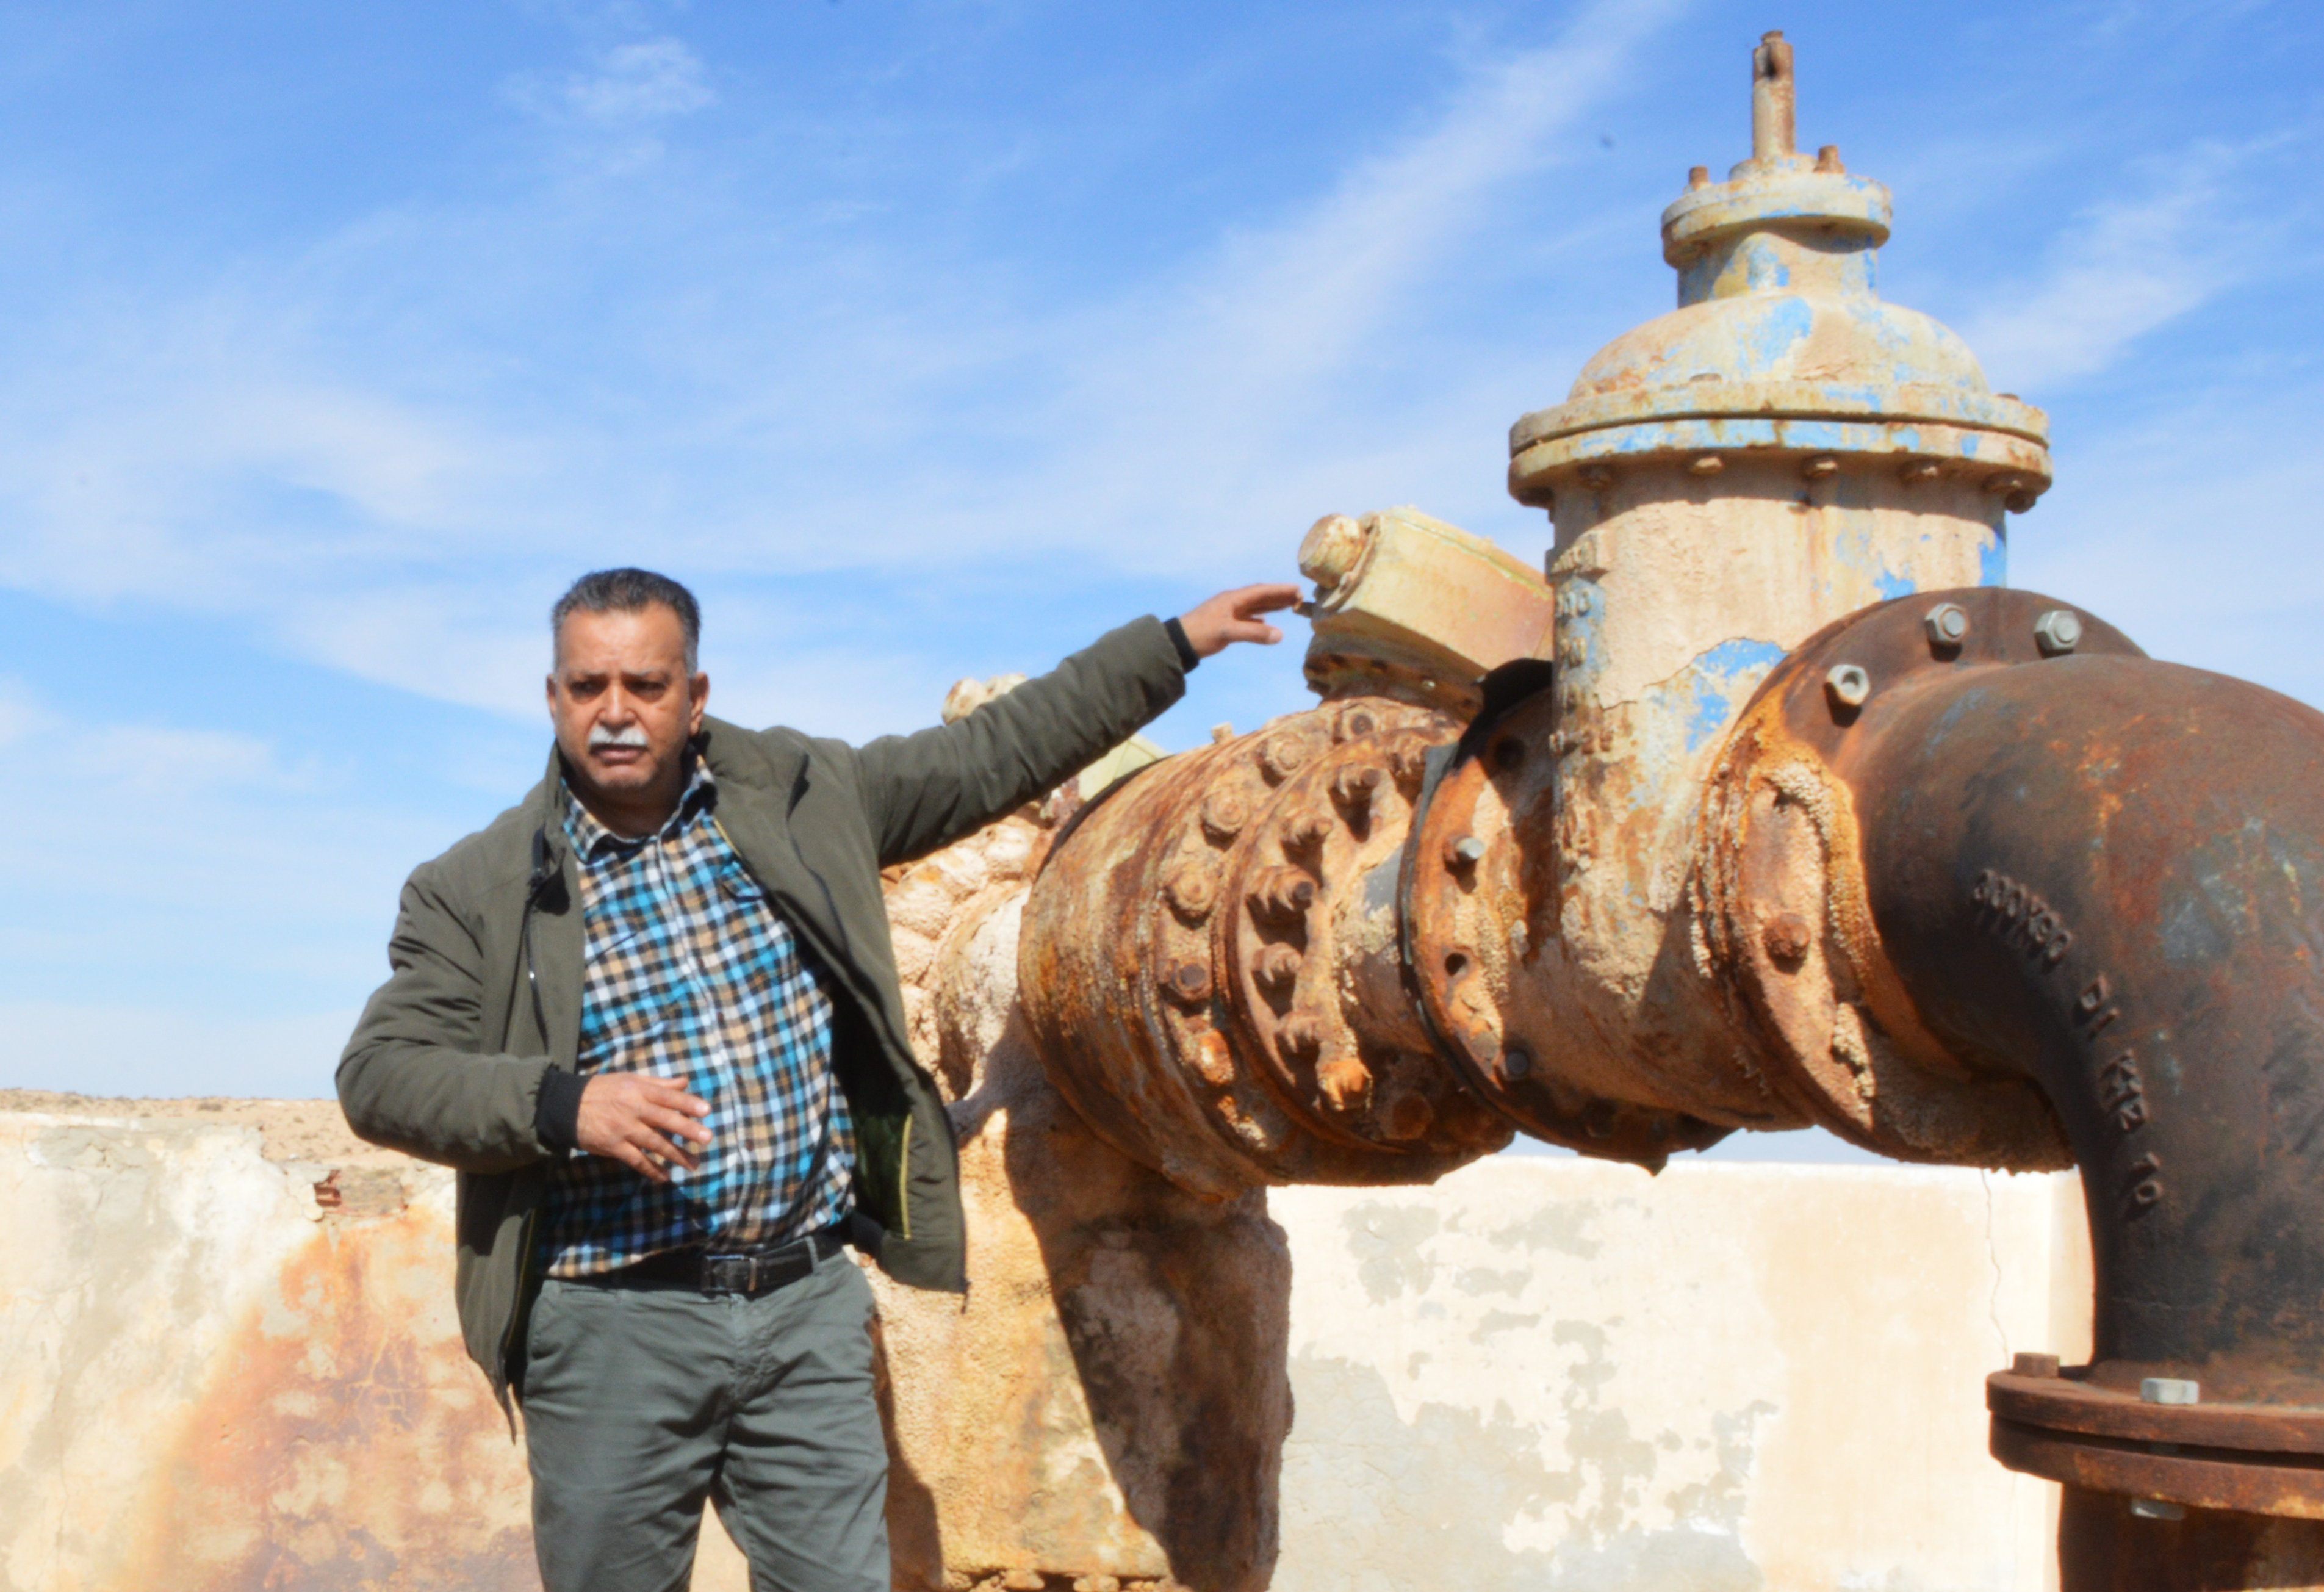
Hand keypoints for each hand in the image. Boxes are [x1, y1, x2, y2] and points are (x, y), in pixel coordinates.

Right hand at [576, 1071, 711, 1182]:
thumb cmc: (603, 1090)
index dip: (687, 1103)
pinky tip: (664, 1177)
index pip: (668, 1096)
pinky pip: (636, 1160)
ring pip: (654, 1143)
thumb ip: (659, 1084)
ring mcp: (624, 1129)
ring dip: (676, 1155)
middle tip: (707, 1138)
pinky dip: (651, 1170)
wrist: (567, 1106)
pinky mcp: (613, 1146)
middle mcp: (633, 1108)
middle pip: (665, 1119)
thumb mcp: (630, 1080)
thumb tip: (685, 1081)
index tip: (706, 1111)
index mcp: (639, 1090)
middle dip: (687, 1129)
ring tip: (694, 1164)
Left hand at [1176, 583, 1302, 657]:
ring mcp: (1228, 613)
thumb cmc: (1201, 634)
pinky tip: (1266, 622)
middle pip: (1260, 597)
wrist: (1179, 643)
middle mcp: (1232, 603)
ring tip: (1288, 605)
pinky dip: (1259, 620)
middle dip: (1279, 596)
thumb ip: (1253, 633)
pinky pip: (1247, 619)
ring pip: (1255, 608)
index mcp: (1233, 599)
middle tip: (1298, 596)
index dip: (1279, 590)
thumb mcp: (1227, 632)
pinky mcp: (1225, 624)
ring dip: (1271, 606)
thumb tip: (1279, 635)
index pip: (1260, 591)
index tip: (1296, 589)